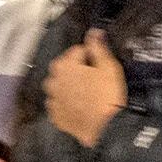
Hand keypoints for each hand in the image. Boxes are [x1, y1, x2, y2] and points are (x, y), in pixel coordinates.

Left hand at [45, 31, 126, 147]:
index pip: (76, 51)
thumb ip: (98, 47)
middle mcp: (53, 81)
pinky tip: (79, 106)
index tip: (99, 64)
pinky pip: (59, 105)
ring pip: (60, 87)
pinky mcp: (56, 116)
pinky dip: (66, 103)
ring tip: (86, 92)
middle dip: (76, 70)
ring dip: (69, 86)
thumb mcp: (108, 66)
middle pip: (64, 69)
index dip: (90, 56)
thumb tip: (93, 32)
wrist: (105, 129)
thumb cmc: (107, 96)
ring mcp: (53, 100)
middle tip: (94, 79)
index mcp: (64, 65)